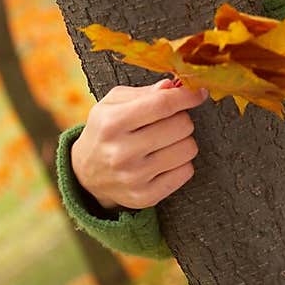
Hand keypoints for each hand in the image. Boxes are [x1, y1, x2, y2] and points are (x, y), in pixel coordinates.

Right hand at [70, 78, 208, 210]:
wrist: (86, 174)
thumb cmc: (106, 130)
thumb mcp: (113, 103)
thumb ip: (144, 92)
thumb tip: (172, 87)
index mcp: (112, 123)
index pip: (162, 104)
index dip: (186, 96)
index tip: (198, 93)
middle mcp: (121, 152)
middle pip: (180, 126)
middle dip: (182, 118)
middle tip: (170, 121)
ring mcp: (134, 178)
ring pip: (188, 149)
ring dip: (183, 140)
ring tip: (167, 141)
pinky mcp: (145, 197)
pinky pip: (186, 172)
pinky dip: (182, 162)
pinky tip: (165, 159)